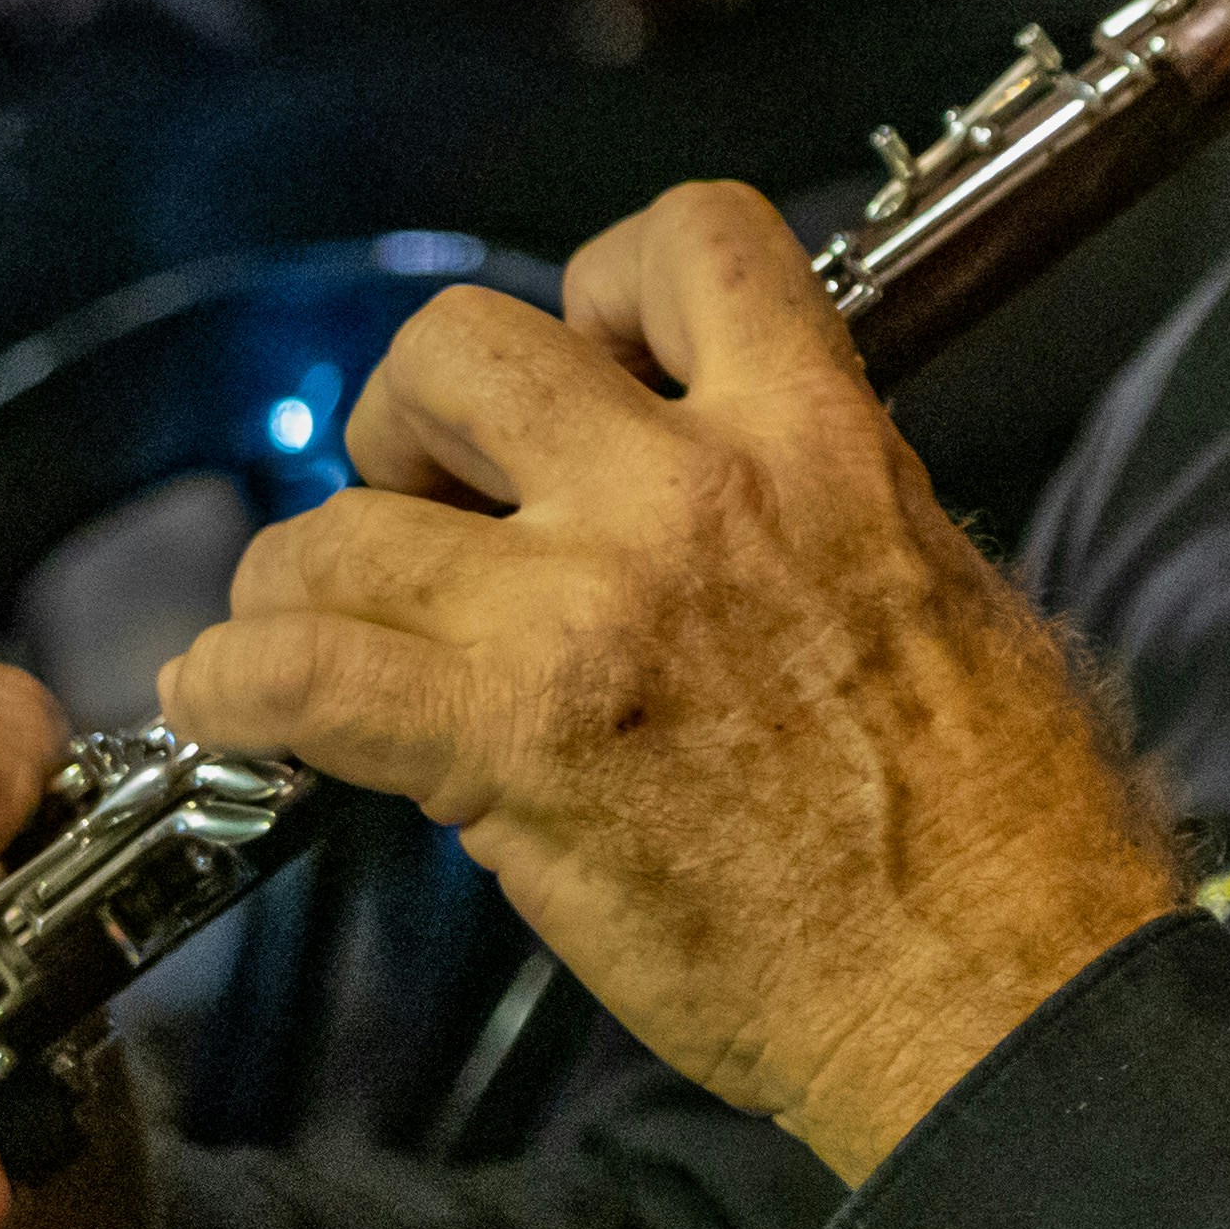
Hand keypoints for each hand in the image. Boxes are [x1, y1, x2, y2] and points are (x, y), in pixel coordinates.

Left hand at [165, 185, 1187, 1179]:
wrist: (985, 988)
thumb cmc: (998, 825)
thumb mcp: (941, 587)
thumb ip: (816, 503)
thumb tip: (723, 488)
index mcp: (818, 441)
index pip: (689, 240)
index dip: (608, 279)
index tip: (593, 355)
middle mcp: (685, 496)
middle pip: (457, 348)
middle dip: (408, 417)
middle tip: (422, 498)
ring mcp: (583, 615)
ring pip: (343, 522)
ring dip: (302, 575)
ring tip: (312, 624)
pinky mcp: (505, 745)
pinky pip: (298, 671)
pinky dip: (235, 685)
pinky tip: (231, 704)